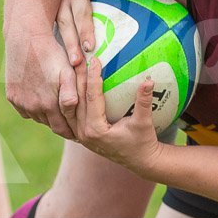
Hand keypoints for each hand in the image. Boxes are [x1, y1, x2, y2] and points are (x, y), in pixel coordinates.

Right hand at [4, 29, 80, 139]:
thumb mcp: (69, 73)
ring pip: (37, 117)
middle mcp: (32, 107)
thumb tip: (75, 117)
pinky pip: (24, 109)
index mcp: (49, 104)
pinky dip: (32, 108)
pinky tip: (40, 100)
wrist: (27, 38)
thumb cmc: (53, 54)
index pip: (62, 129)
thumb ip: (72, 96)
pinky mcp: (12, 95)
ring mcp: (20, 102)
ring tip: (56, 110)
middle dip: (60, 124)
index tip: (79, 132)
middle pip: (49, 124)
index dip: (71, 131)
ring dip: (46, 116)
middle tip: (70, 123)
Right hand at [55, 0, 126, 65]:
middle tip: (78, 63)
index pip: (81, 10)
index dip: (85, 28)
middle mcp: (62, 0)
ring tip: (71, 68)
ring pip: (57, 31)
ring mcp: (53, 10)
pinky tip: (65, 66)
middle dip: (71, 44)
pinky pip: (52, 35)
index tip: (90, 46)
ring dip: (64, 50)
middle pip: (66, 24)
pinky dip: (60, 50)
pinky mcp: (49, 19)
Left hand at [72, 60, 163, 175]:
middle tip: (80, 57)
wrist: (139, 161)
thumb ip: (144, 102)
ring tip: (74, 66)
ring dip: (71, 86)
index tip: (95, 59)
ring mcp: (79, 134)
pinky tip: (72, 81)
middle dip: (77, 77)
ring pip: (68, 106)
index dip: (93, 77)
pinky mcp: (80, 133)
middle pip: (76, 99)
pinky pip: (70, 112)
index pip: (91, 98)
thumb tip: (149, 80)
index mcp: (96, 130)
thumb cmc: (143, 142)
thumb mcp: (144, 122)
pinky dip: (71, 97)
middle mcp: (83, 133)